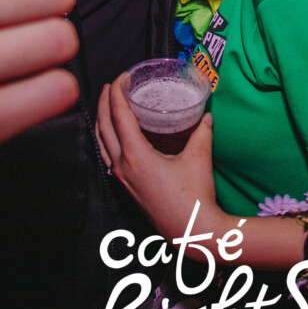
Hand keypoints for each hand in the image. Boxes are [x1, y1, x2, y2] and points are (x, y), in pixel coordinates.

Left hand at [96, 80, 219, 237]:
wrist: (192, 231)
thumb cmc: (194, 197)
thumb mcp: (199, 157)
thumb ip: (201, 132)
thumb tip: (205, 115)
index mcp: (135, 156)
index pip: (118, 115)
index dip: (117, 92)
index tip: (122, 77)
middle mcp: (122, 166)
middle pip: (103, 127)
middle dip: (104, 102)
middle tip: (112, 84)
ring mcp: (122, 179)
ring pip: (102, 143)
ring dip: (103, 120)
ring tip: (109, 105)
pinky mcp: (127, 187)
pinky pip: (108, 157)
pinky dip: (108, 140)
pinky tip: (116, 137)